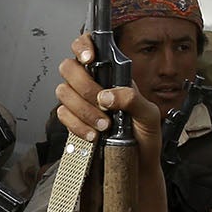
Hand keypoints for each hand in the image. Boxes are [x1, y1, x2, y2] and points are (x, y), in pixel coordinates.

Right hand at [56, 34, 164, 156]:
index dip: (83, 46)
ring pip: (63, 92)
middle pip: (69, 68)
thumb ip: (133, 99)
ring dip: (83, 110)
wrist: (138, 165)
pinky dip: (78, 126)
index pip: (89, 46)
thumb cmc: (145, 136)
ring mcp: (79, 101)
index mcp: (112, 74)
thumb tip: (107, 96)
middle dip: (84, 85)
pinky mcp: (72, 120)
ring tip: (104, 126)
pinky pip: (63, 115)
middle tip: (101, 102)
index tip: (90, 58)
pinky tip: (94, 135)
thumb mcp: (149, 114)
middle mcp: (92, 83)